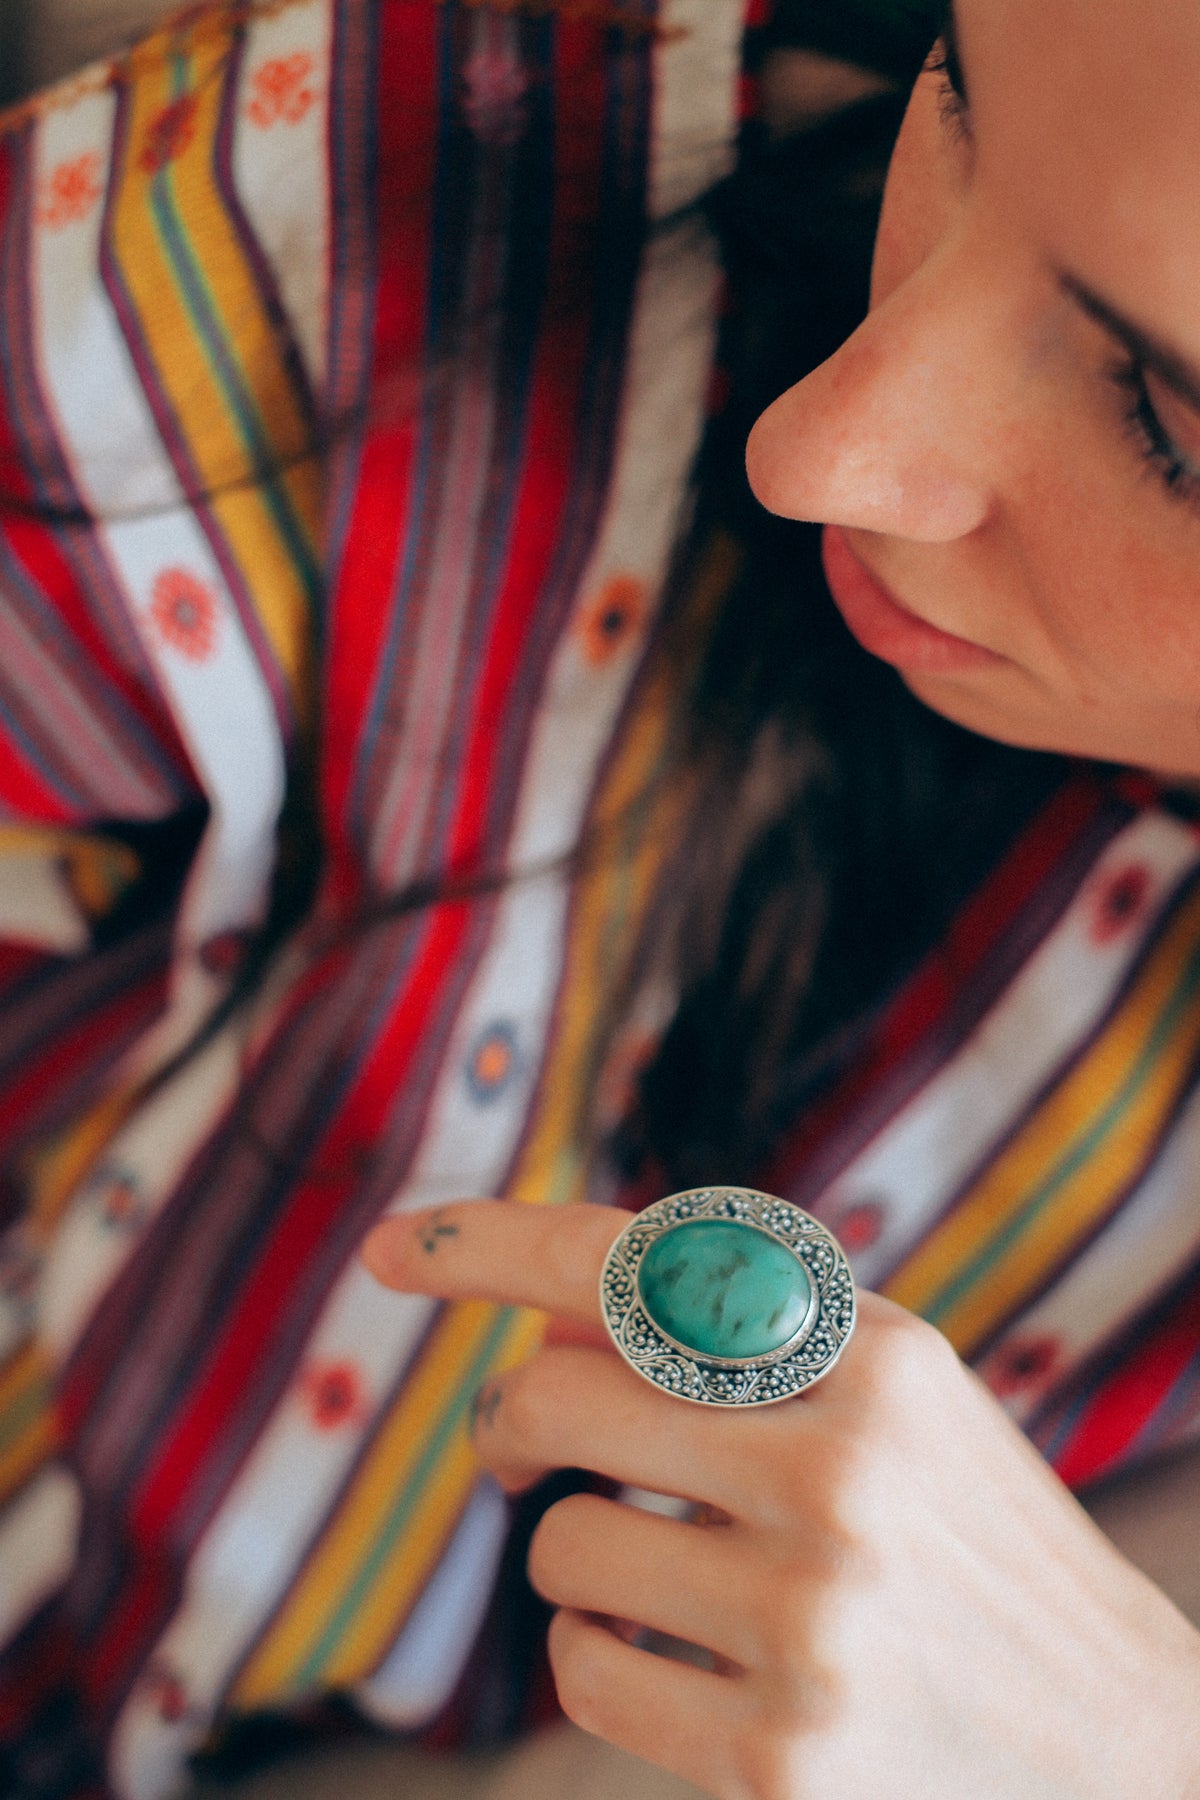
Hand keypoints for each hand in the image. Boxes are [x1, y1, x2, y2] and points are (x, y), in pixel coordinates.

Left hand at [364, 1202, 1199, 1799]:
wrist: (1120, 1736)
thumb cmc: (967, 1531)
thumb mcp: (889, 1392)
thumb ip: (736, 1335)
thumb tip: (538, 1323)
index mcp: (875, 1355)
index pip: (639, 1263)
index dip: (494, 1244)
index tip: (394, 1247)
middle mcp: (844, 1469)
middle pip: (559, 1394)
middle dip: (510, 1419)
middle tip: (514, 1444)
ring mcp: (812, 1619)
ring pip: (560, 1543)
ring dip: (582, 1551)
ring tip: (673, 1573)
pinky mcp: (781, 1756)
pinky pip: (582, 1672)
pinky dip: (601, 1656)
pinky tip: (691, 1663)